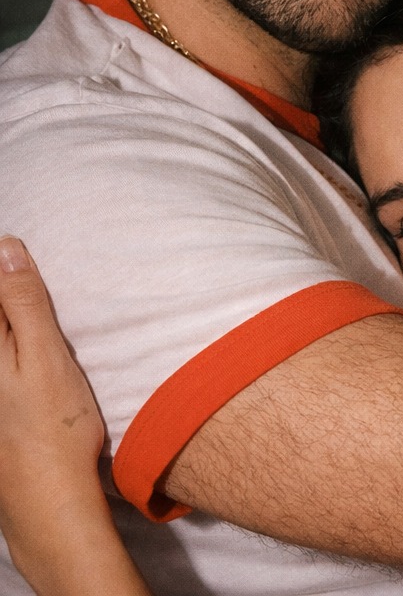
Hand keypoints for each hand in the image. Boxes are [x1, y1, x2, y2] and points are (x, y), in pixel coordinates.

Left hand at [0, 236, 151, 595]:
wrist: (48, 505)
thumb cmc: (53, 430)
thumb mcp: (46, 356)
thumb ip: (24, 302)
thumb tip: (6, 247)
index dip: (2, 265)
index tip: (14, 242)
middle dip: (9, 289)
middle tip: (26, 280)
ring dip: (12, 315)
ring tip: (29, 311)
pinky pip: (3, 358)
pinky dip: (14, 338)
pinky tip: (29, 340)